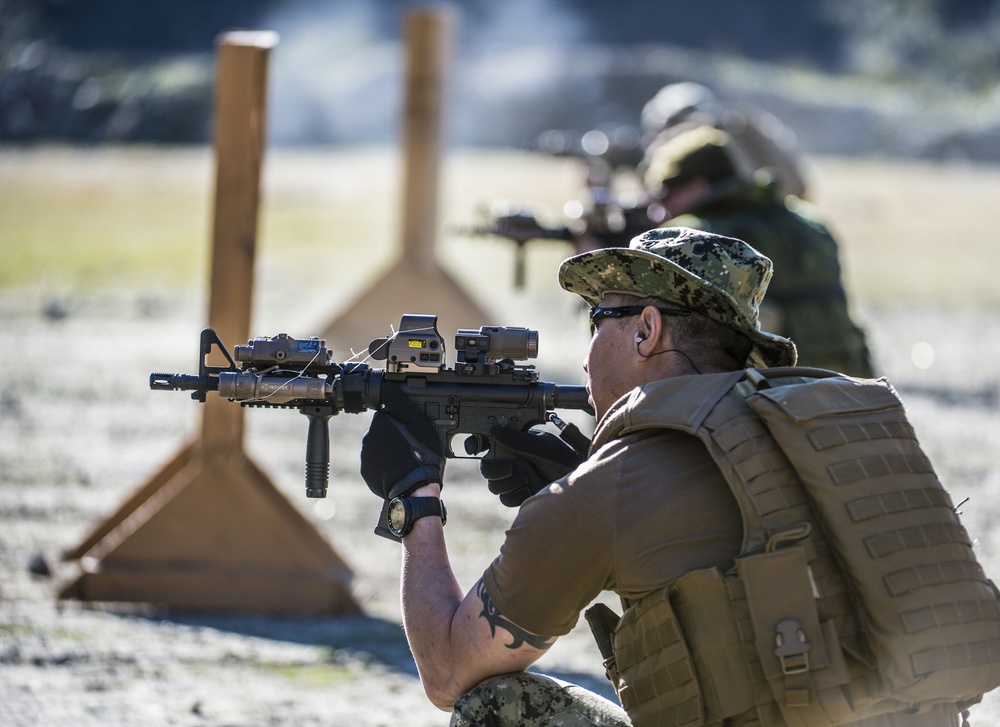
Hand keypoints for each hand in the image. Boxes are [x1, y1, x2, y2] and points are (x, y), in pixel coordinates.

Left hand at [360, 380, 444, 500]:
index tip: (412, 430)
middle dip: (395, 435)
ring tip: (407, 458)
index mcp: (379, 422)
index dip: (402, 421)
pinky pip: (377, 463)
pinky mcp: (367, 472)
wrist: (414, 488)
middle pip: (383, 430)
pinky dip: (386, 464)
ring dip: (391, 449)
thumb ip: (400, 402)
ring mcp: (366, 456)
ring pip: (380, 447)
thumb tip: (387, 386)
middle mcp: (368, 437)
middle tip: (412, 445)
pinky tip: (399, 468)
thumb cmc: (420, 454)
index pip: (389, 414)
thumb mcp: (418, 422)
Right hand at [479, 426, 583, 506]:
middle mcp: (513, 460)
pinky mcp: (519, 496)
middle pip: (488, 466)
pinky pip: (505, 498)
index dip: (478, 442)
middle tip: (511, 468)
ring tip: (528, 478)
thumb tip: (495, 430)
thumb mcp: (544, 448)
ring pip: (495, 484)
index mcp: (517, 443)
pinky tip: (531, 489)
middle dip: (497, 469)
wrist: (580, 490)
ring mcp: (515, 479)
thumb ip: (519, 440)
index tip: (476, 446)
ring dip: (511, 482)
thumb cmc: (567, 462)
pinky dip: (517, 494)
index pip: (491, 440)